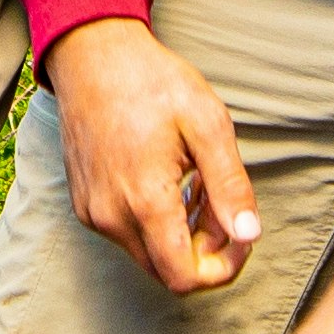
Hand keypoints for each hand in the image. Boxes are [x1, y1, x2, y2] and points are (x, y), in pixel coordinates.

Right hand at [46, 19, 267, 290]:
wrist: (93, 56)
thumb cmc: (152, 82)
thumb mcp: (207, 124)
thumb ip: (230, 186)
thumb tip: (249, 235)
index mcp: (144, 200)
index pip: (185, 277)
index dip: (224, 267)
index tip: (242, 233)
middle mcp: (112, 217)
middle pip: (168, 272)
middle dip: (205, 250)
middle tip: (219, 200)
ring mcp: (93, 213)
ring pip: (149, 256)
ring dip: (181, 235)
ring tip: (194, 182)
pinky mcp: (85, 205)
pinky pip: (127, 236)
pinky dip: (156, 223)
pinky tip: (167, 180)